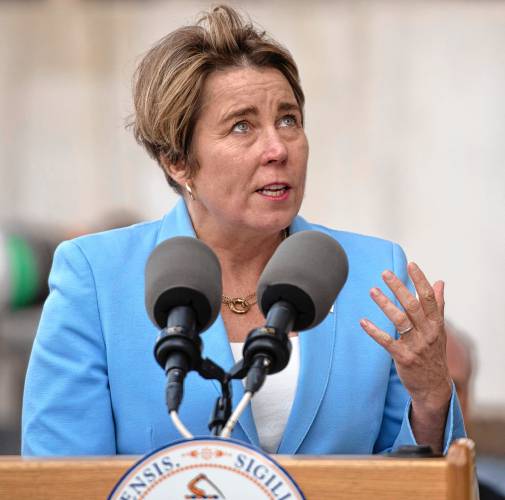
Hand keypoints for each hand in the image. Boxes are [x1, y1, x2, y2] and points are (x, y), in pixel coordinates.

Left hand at [360, 262, 451, 412]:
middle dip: (399, 287)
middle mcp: (427, 332)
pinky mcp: (403, 358)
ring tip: (372, 291)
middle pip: (412, 305)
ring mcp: (416, 346)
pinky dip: (374, 331)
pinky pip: (387, 342)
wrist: (434, 387)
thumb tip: (440, 282)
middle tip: (385, 273)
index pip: (429, 298)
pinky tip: (363, 321)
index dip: (420, 280)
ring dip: (385, 304)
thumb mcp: (439, 329)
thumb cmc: (434, 353)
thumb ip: (438, 305)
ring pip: (399, 320)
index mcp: (435, 323)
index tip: (411, 264)